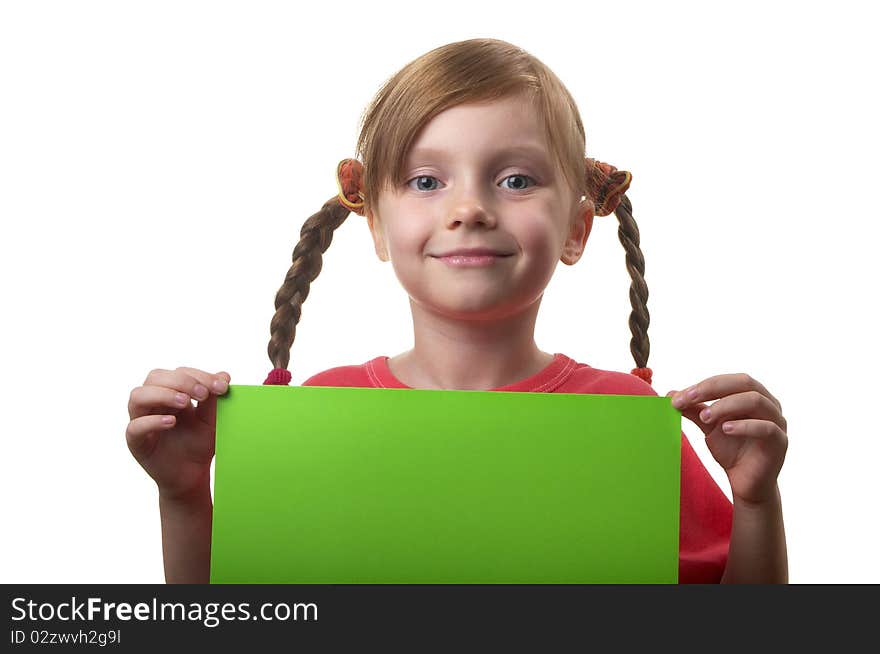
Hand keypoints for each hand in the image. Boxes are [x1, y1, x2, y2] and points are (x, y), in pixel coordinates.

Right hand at [126, 367, 230, 501]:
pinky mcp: (136, 442)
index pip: (178, 372)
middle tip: (203, 393)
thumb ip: (214, 400)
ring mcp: (141, 420)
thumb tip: (224, 375)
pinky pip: (135, 426)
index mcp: (171, 393)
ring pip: (138, 396)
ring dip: (163, 394)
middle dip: (181, 381)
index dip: (199, 375)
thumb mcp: (211, 421)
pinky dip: (151, 421)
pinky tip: (171, 422)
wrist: (193, 475)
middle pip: (155, 377)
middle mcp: (153, 403)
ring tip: (185, 403)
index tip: (221, 386)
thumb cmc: (199, 444)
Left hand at [666, 373, 787, 505]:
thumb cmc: (730, 449)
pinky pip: (766, 428)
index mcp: (752, 395)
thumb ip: (694, 409)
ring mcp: (777, 422)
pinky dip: (744, 426)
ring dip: (727, 405)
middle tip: (688, 399)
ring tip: (705, 417)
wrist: (745, 482)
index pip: (729, 380)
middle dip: (713, 388)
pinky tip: (725, 429)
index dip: (704, 385)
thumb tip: (671, 394)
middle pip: (745, 383)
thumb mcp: (708, 426)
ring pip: (756, 401)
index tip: (679, 397)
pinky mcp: (780, 442)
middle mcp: (769, 404)